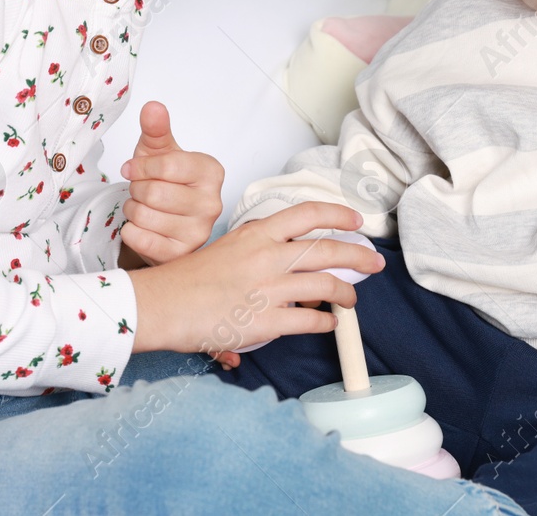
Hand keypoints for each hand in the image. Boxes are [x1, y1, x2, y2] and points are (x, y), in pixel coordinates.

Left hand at [117, 102, 223, 267]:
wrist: (164, 219)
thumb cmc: (164, 181)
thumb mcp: (158, 151)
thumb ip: (156, 128)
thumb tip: (153, 108)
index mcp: (211, 172)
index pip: (166, 165)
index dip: (141, 166)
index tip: (134, 168)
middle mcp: (212, 203)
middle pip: (153, 192)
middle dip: (136, 189)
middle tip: (140, 190)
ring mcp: (200, 232)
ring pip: (144, 216)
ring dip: (133, 210)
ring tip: (143, 207)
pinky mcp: (182, 254)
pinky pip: (140, 238)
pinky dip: (131, 231)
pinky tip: (143, 226)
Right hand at [125, 202, 384, 356]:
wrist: (162, 305)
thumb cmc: (186, 280)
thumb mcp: (225, 247)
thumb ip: (255, 247)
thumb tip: (278, 254)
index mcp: (256, 233)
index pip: (307, 213)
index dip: (337, 214)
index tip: (354, 219)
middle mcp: (267, 256)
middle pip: (328, 248)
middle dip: (359, 255)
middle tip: (374, 262)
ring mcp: (269, 288)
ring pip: (327, 285)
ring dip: (347, 293)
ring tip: (351, 299)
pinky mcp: (267, 320)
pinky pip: (311, 320)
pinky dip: (325, 322)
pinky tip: (327, 323)